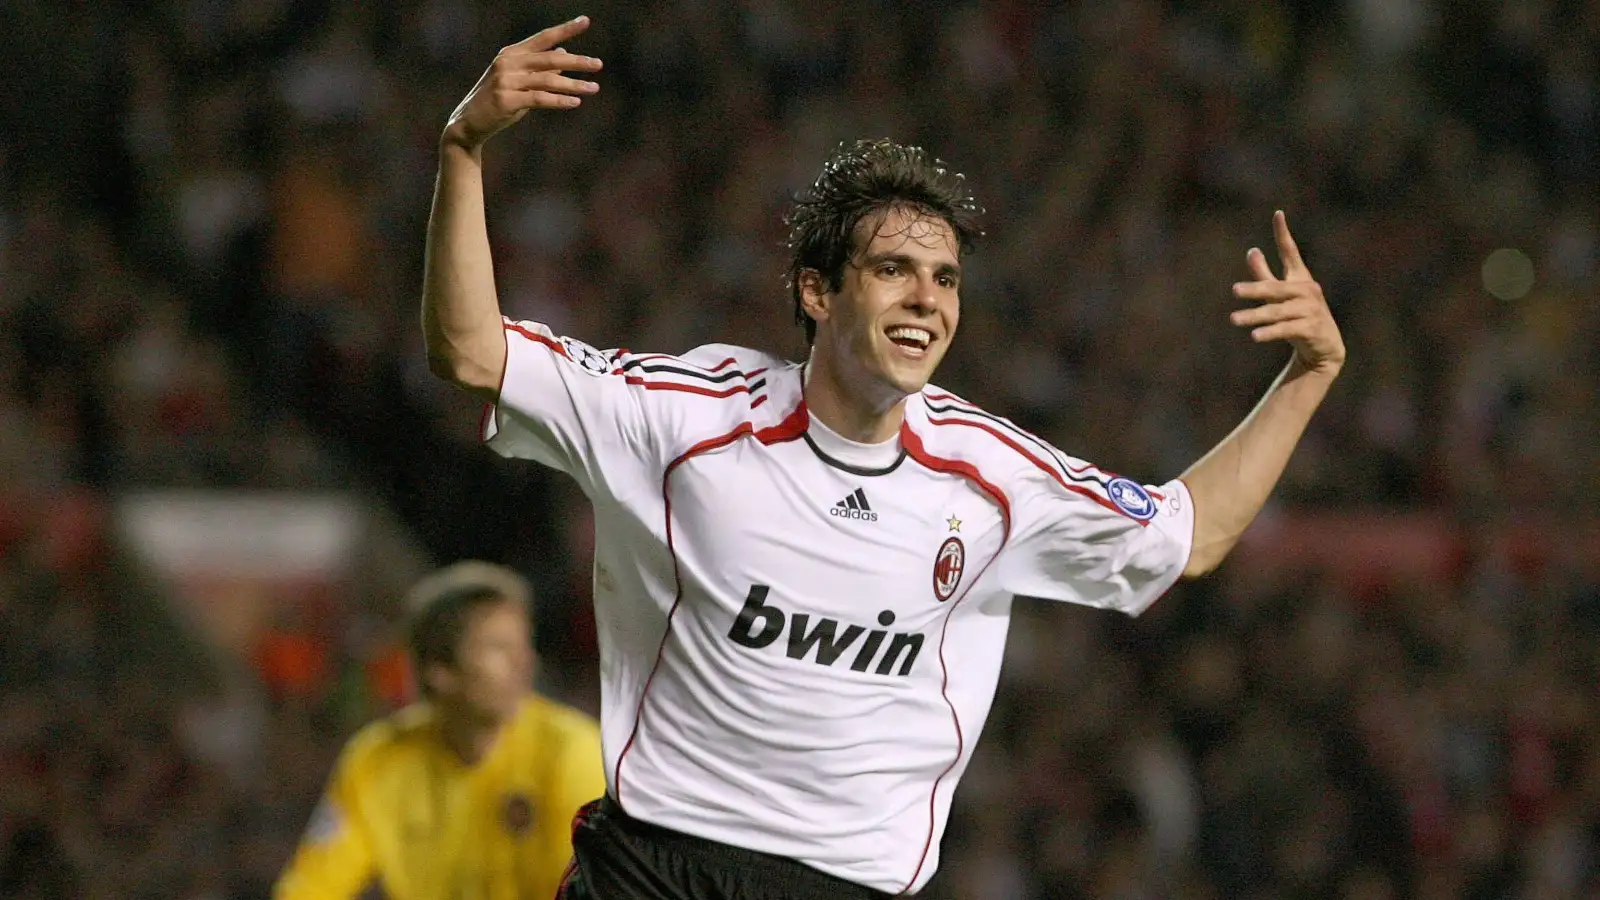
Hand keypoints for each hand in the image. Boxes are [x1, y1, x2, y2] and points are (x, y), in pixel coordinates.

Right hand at [442, 16, 602, 149]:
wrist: (468, 123)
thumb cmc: (498, 101)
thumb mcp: (519, 80)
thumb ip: (540, 68)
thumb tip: (564, 53)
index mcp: (512, 53)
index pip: (543, 38)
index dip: (565, 29)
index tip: (585, 21)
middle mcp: (508, 62)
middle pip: (550, 58)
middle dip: (578, 61)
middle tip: (598, 65)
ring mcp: (506, 80)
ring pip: (548, 79)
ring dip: (574, 84)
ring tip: (594, 88)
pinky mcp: (506, 100)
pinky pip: (539, 98)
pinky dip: (559, 100)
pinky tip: (575, 102)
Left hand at [1230, 211, 1345, 375]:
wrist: (1325, 348)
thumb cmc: (1300, 317)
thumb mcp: (1282, 295)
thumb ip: (1265, 275)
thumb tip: (1252, 250)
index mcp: (1300, 278)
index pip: (1291, 252)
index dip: (1283, 234)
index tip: (1277, 214)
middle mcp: (1307, 291)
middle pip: (1276, 288)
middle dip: (1255, 289)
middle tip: (1234, 291)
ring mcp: (1311, 310)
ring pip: (1277, 311)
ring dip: (1255, 316)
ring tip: (1234, 320)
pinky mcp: (1311, 328)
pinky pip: (1285, 329)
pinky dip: (1269, 332)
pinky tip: (1254, 335)